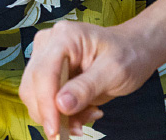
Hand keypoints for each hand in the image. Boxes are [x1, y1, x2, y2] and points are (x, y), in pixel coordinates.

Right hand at [19, 21, 158, 136]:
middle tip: (78, 128)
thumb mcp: (114, 71)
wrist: (132, 50)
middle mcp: (49, 45)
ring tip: (89, 114)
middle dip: (52, 113)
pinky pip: (45, 101)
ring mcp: (46, 59)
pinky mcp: (49, 74)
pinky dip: (63, 114)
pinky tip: (85, 111)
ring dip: (59, 115)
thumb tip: (61, 105)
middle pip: (32, 86)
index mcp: (64, 37)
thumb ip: (87, 87)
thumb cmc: (127, 53)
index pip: (43, 73)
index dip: (45, 104)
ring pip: (35, 97)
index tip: (55, 129)